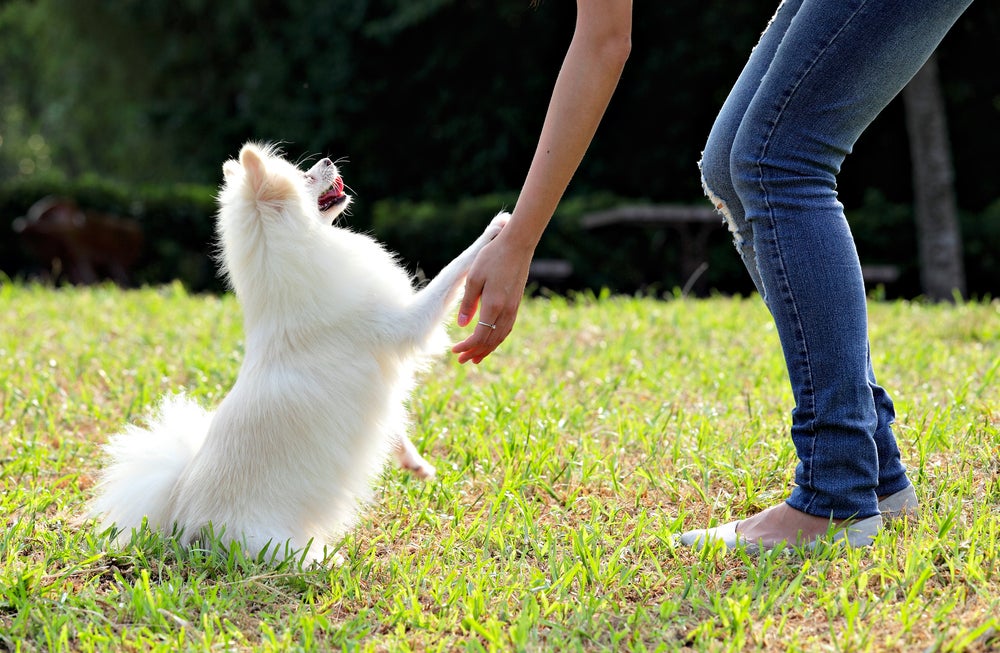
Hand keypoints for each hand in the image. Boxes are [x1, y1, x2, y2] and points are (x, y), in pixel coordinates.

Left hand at [451, 230, 531, 363]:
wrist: (517, 245)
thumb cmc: (492, 257)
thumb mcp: (474, 278)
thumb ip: (468, 303)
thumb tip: (462, 326)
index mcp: (493, 306)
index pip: (480, 336)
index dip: (467, 347)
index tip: (455, 351)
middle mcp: (505, 311)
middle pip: (490, 341)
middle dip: (475, 353)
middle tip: (462, 361)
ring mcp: (513, 309)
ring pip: (500, 337)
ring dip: (487, 349)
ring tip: (476, 358)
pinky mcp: (516, 304)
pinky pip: (506, 329)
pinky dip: (497, 339)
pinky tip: (491, 341)